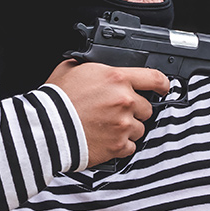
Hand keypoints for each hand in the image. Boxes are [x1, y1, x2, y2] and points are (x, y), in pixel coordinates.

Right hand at [45, 61, 169, 166]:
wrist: (46, 129)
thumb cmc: (55, 101)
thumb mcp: (70, 69)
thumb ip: (90, 66)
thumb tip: (94, 63)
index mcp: (116, 78)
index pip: (153, 78)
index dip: (162, 84)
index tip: (163, 88)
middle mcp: (124, 100)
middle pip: (147, 107)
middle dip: (134, 110)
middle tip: (115, 112)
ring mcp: (123, 124)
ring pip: (139, 129)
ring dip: (128, 129)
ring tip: (107, 127)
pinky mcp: (118, 145)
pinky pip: (130, 147)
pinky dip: (120, 145)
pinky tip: (105, 140)